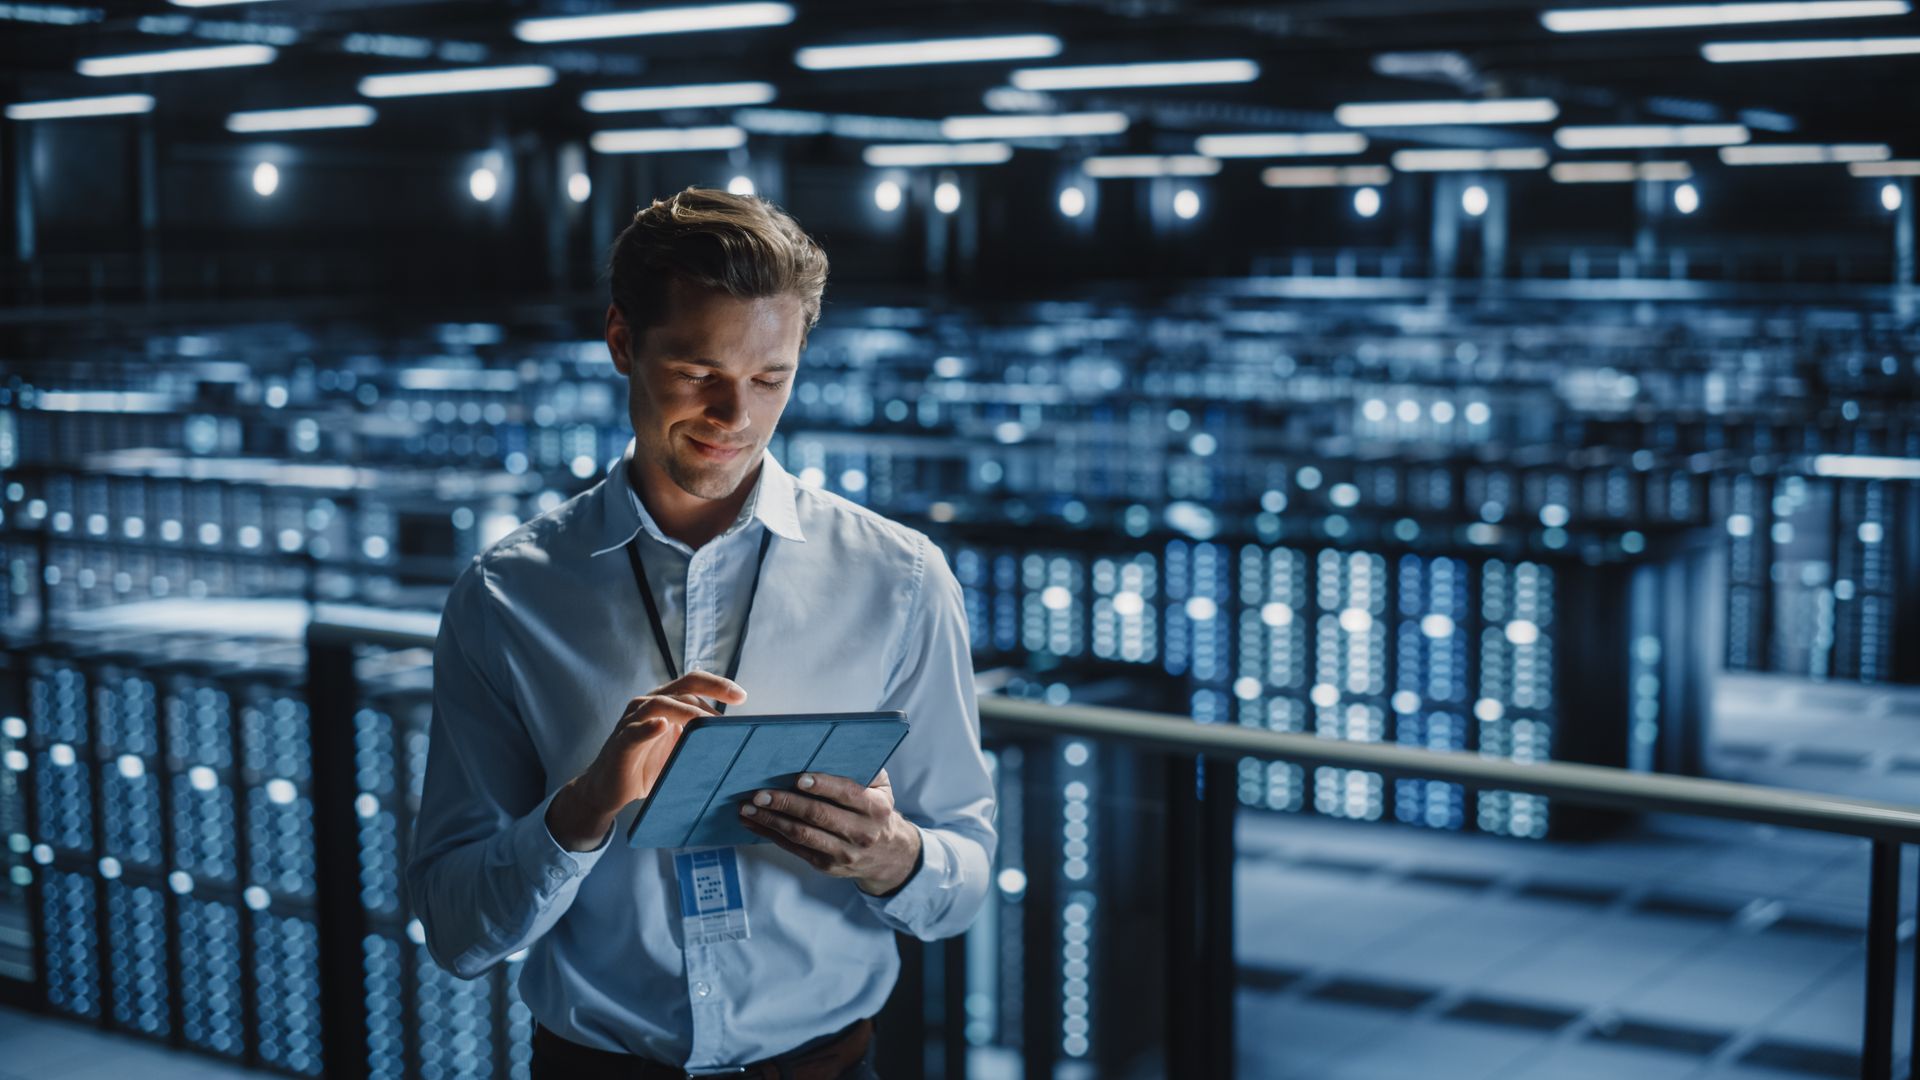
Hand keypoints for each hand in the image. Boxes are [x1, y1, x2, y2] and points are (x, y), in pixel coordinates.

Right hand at [545, 671, 746, 850]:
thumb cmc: (647, 767)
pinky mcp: (621, 742)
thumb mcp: (679, 751)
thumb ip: (699, 739)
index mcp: (665, 702)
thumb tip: (737, 743)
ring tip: (707, 720)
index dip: (718, 685)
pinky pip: (634, 731)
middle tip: (737, 698)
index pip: (693, 683)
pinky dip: (649, 728)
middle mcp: (648, 704)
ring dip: (687, 710)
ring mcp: (632, 721)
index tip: (742, 697)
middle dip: (713, 688)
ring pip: (660, 704)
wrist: (609, 790)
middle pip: (682, 686)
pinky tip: (662, 726)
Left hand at [738, 769, 922, 895]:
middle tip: (760, 793)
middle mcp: (861, 833)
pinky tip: (753, 822)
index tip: (798, 778)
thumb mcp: (881, 788)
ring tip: (748, 807)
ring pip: (801, 835)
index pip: (847, 794)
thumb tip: (829, 749)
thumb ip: (862, 769)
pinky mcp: (826, 865)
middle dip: (786, 803)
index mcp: (875, 808)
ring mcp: (842, 853)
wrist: (888, 855)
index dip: (823, 785)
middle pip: (818, 816)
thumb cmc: (876, 811)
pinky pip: (794, 848)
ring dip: (771, 820)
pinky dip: (771, 834)